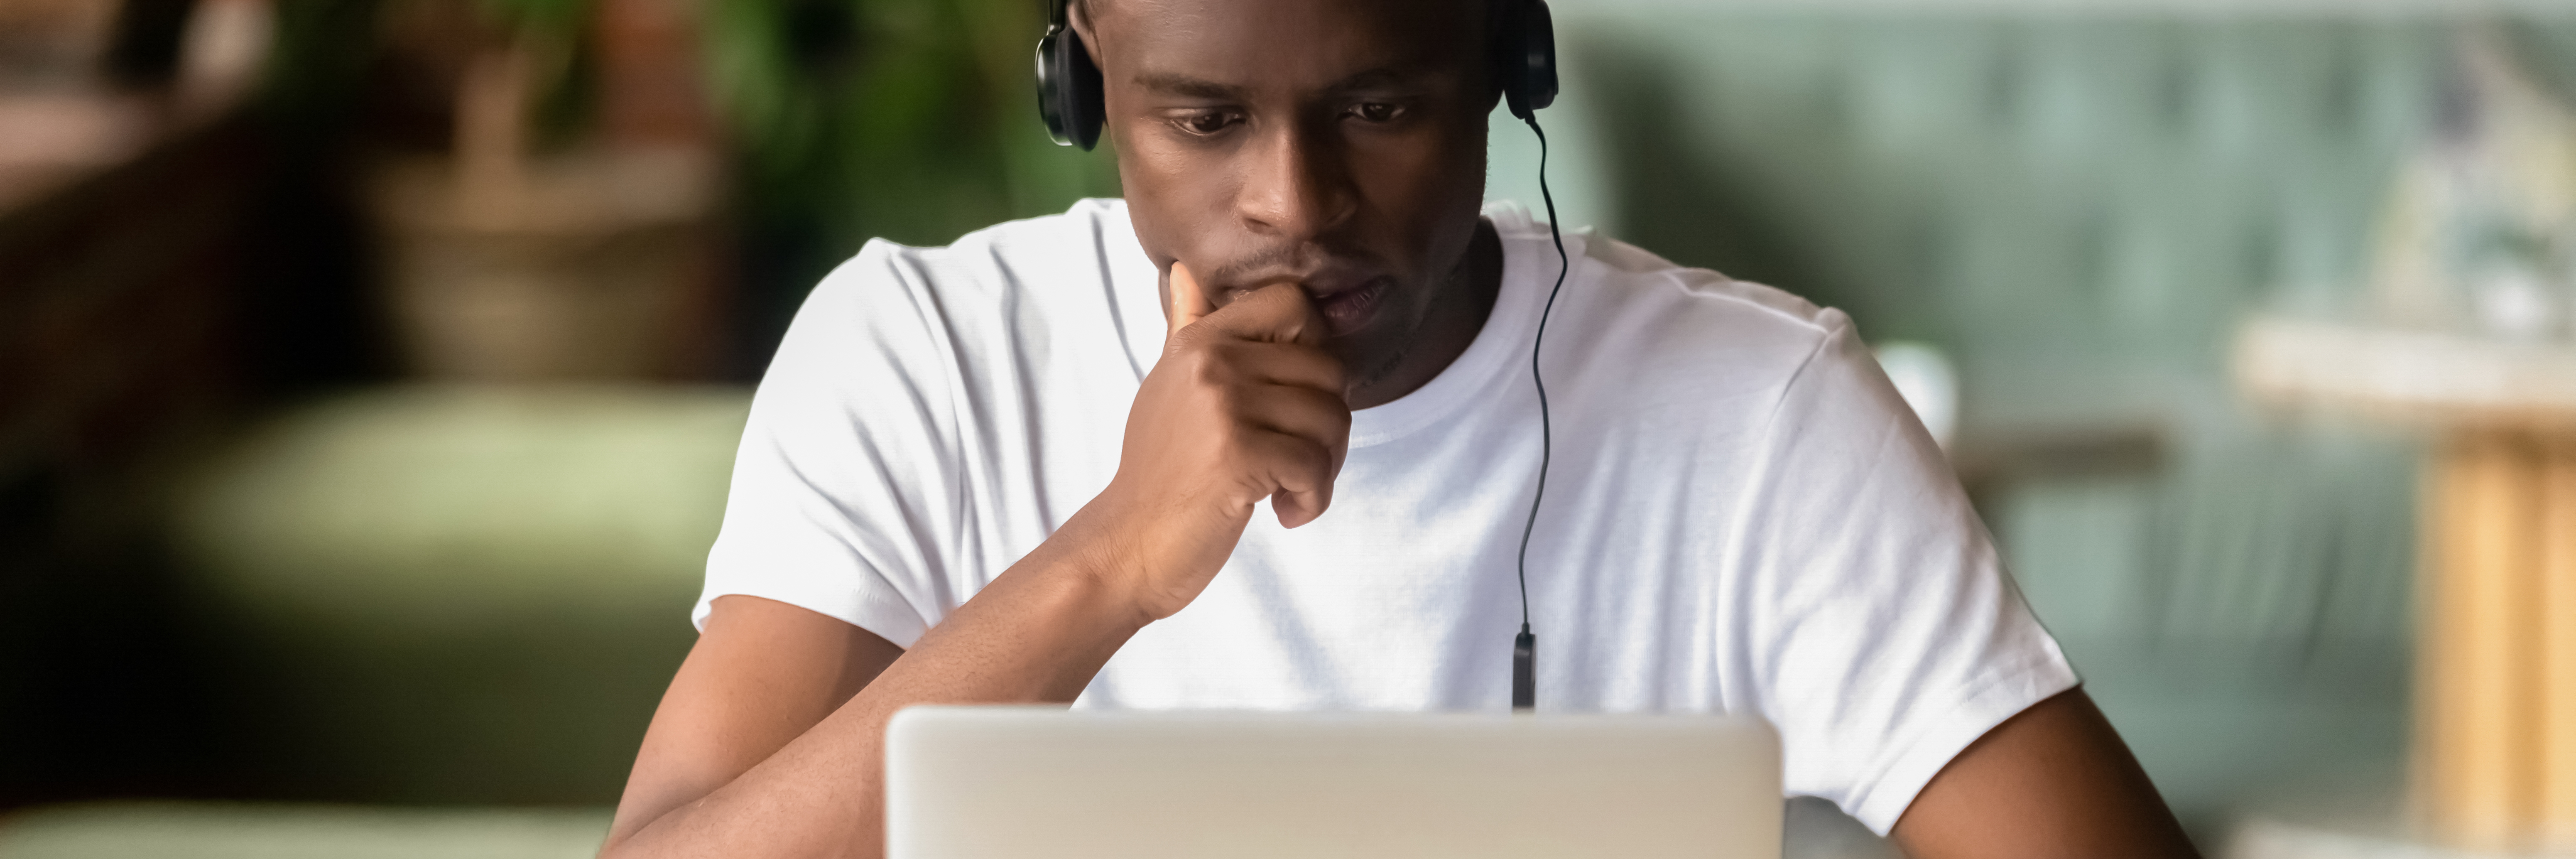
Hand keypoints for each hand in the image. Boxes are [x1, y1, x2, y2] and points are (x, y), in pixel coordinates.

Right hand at [1075, 262, 1350, 620]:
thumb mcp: (1168, 389)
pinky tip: (1282, 512)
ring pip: (1331, 419)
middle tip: (1297, 462)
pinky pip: (1315, 465)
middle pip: (1329, 371)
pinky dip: (1312, 499)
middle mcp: (1211, 361)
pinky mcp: (1237, 455)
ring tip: (1286, 490)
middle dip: (1329, 426)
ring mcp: (1222, 406)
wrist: (1128, 545)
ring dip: (1323, 468)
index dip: (1316, 349)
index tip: (1295, 396)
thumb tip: (1185, 273)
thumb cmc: (1159, 474)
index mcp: (1200, 341)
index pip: (1293, 303)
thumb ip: (1186, 330)